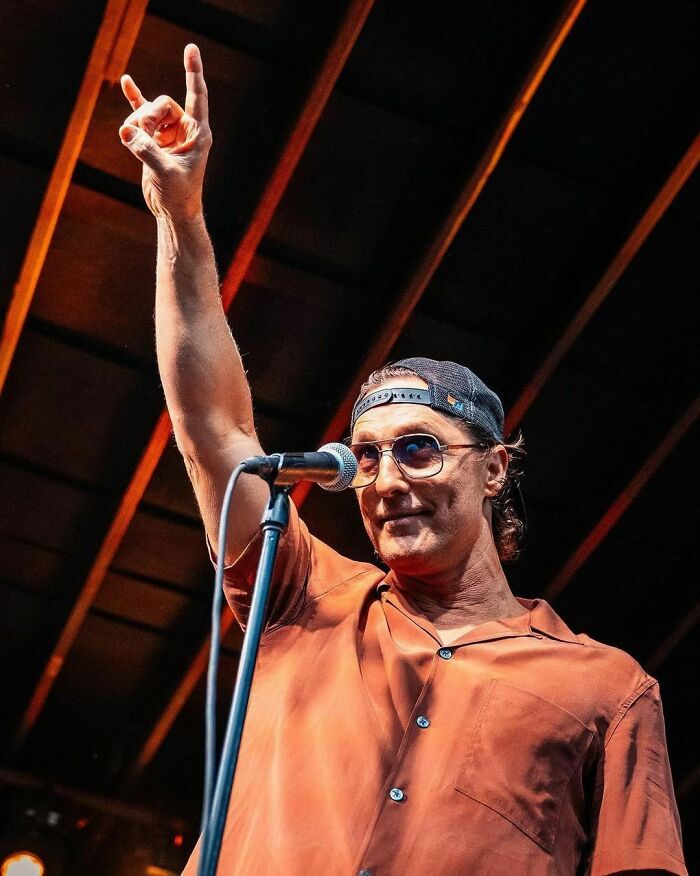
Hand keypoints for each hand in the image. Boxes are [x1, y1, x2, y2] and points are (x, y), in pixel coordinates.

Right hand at [119, 43, 211, 220]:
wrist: (173, 211)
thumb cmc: (179, 195)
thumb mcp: (165, 173)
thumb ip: (147, 151)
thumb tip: (126, 132)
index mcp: (198, 133)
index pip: (196, 96)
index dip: (193, 73)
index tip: (190, 50)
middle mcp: (185, 130)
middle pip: (162, 104)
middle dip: (147, 116)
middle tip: (139, 135)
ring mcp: (169, 133)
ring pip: (149, 112)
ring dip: (137, 122)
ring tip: (130, 139)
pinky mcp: (154, 140)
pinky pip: (143, 114)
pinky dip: (134, 101)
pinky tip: (126, 82)